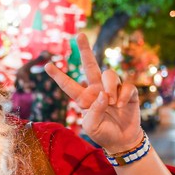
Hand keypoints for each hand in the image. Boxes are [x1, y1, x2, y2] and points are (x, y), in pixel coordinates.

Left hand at [45, 33, 141, 152]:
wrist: (122, 139)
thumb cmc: (103, 132)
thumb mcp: (92, 126)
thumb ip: (93, 111)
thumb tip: (103, 94)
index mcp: (83, 98)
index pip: (68, 85)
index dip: (58, 76)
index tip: (46, 65)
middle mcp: (96, 89)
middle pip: (90, 65)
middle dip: (85, 50)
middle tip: (79, 35)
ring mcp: (112, 89)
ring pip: (109, 74)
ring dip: (110, 87)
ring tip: (112, 103)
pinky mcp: (127, 92)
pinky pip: (126, 85)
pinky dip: (123, 95)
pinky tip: (121, 106)